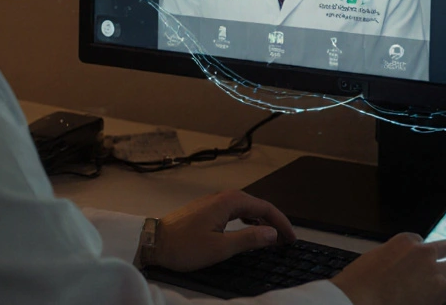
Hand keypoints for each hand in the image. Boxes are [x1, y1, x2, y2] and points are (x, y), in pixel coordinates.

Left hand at [151, 189, 296, 271]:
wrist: (153, 243)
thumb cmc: (184, 246)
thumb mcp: (220, 247)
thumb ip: (249, 239)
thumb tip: (272, 233)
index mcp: (229, 202)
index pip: (265, 207)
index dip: (281, 223)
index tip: (292, 239)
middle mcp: (222, 197)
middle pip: (257, 205)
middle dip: (274, 221)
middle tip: (286, 240)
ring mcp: (213, 202)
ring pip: (246, 207)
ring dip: (261, 220)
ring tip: (272, 237)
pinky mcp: (206, 210)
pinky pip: (235, 211)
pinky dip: (247, 220)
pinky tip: (249, 229)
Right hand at [330, 233, 445, 304]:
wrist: (362, 298)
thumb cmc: (360, 283)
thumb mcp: (373, 259)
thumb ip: (389, 258)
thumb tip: (394, 265)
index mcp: (403, 241)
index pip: (421, 240)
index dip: (424, 251)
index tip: (425, 259)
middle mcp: (422, 251)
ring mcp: (433, 269)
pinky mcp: (440, 288)